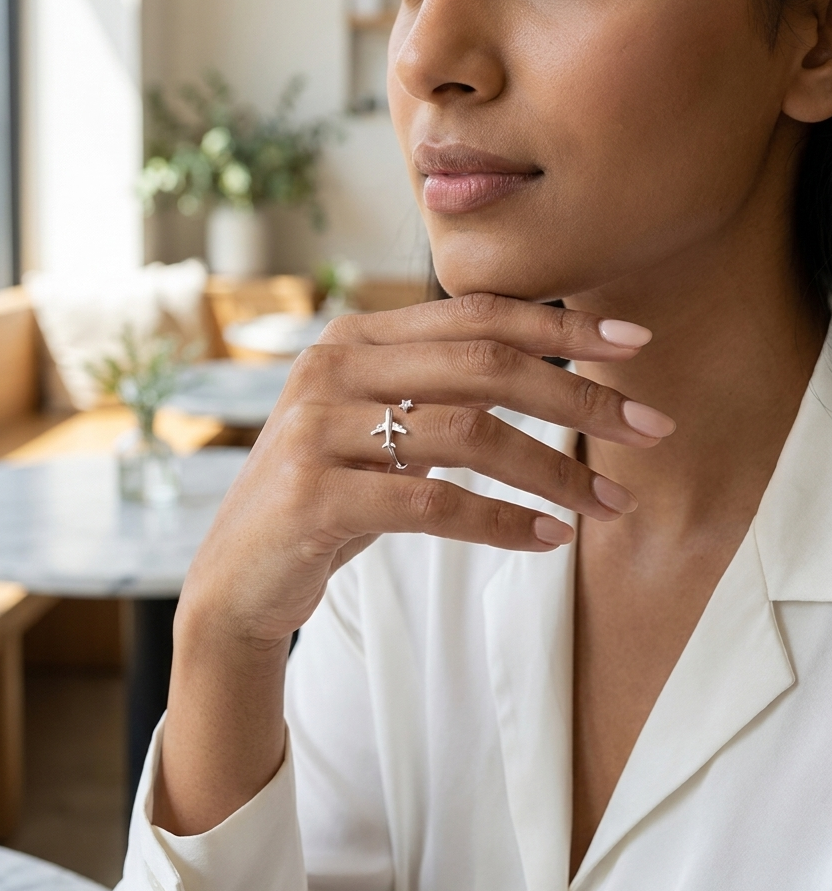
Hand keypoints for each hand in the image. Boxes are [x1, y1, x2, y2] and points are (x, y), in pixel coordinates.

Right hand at [179, 294, 672, 647]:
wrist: (239, 575)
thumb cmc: (329, 494)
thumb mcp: (377, 426)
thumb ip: (438, 387)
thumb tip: (552, 369)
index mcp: (353, 339)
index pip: (475, 314)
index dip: (561, 327)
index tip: (636, 346)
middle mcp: (332, 368)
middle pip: (484, 366)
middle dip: (580, 397)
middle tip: (652, 428)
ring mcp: (318, 429)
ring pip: (468, 435)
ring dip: (555, 472)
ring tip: (612, 503)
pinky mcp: (315, 496)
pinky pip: (433, 503)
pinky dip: (502, 523)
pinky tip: (549, 539)